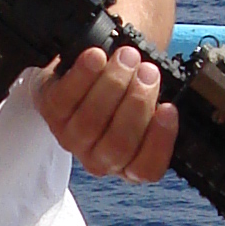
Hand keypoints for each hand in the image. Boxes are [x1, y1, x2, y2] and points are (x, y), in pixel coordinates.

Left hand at [37, 41, 176, 183]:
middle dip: (137, 103)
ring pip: (91, 121)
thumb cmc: (125, 88)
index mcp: (130, 162)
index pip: (147, 168)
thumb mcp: (149, 99)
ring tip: (127, 58)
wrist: (87, 70)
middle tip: (148, 72)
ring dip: (113, 85)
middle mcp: (100, 158)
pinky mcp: (51, 113)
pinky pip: (64, 99)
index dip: (160, 140)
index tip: (169, 108)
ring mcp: (72, 138)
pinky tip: (96, 56)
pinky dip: (83, 76)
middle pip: (118, 144)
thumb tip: (173, 90)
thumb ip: (160, 104)